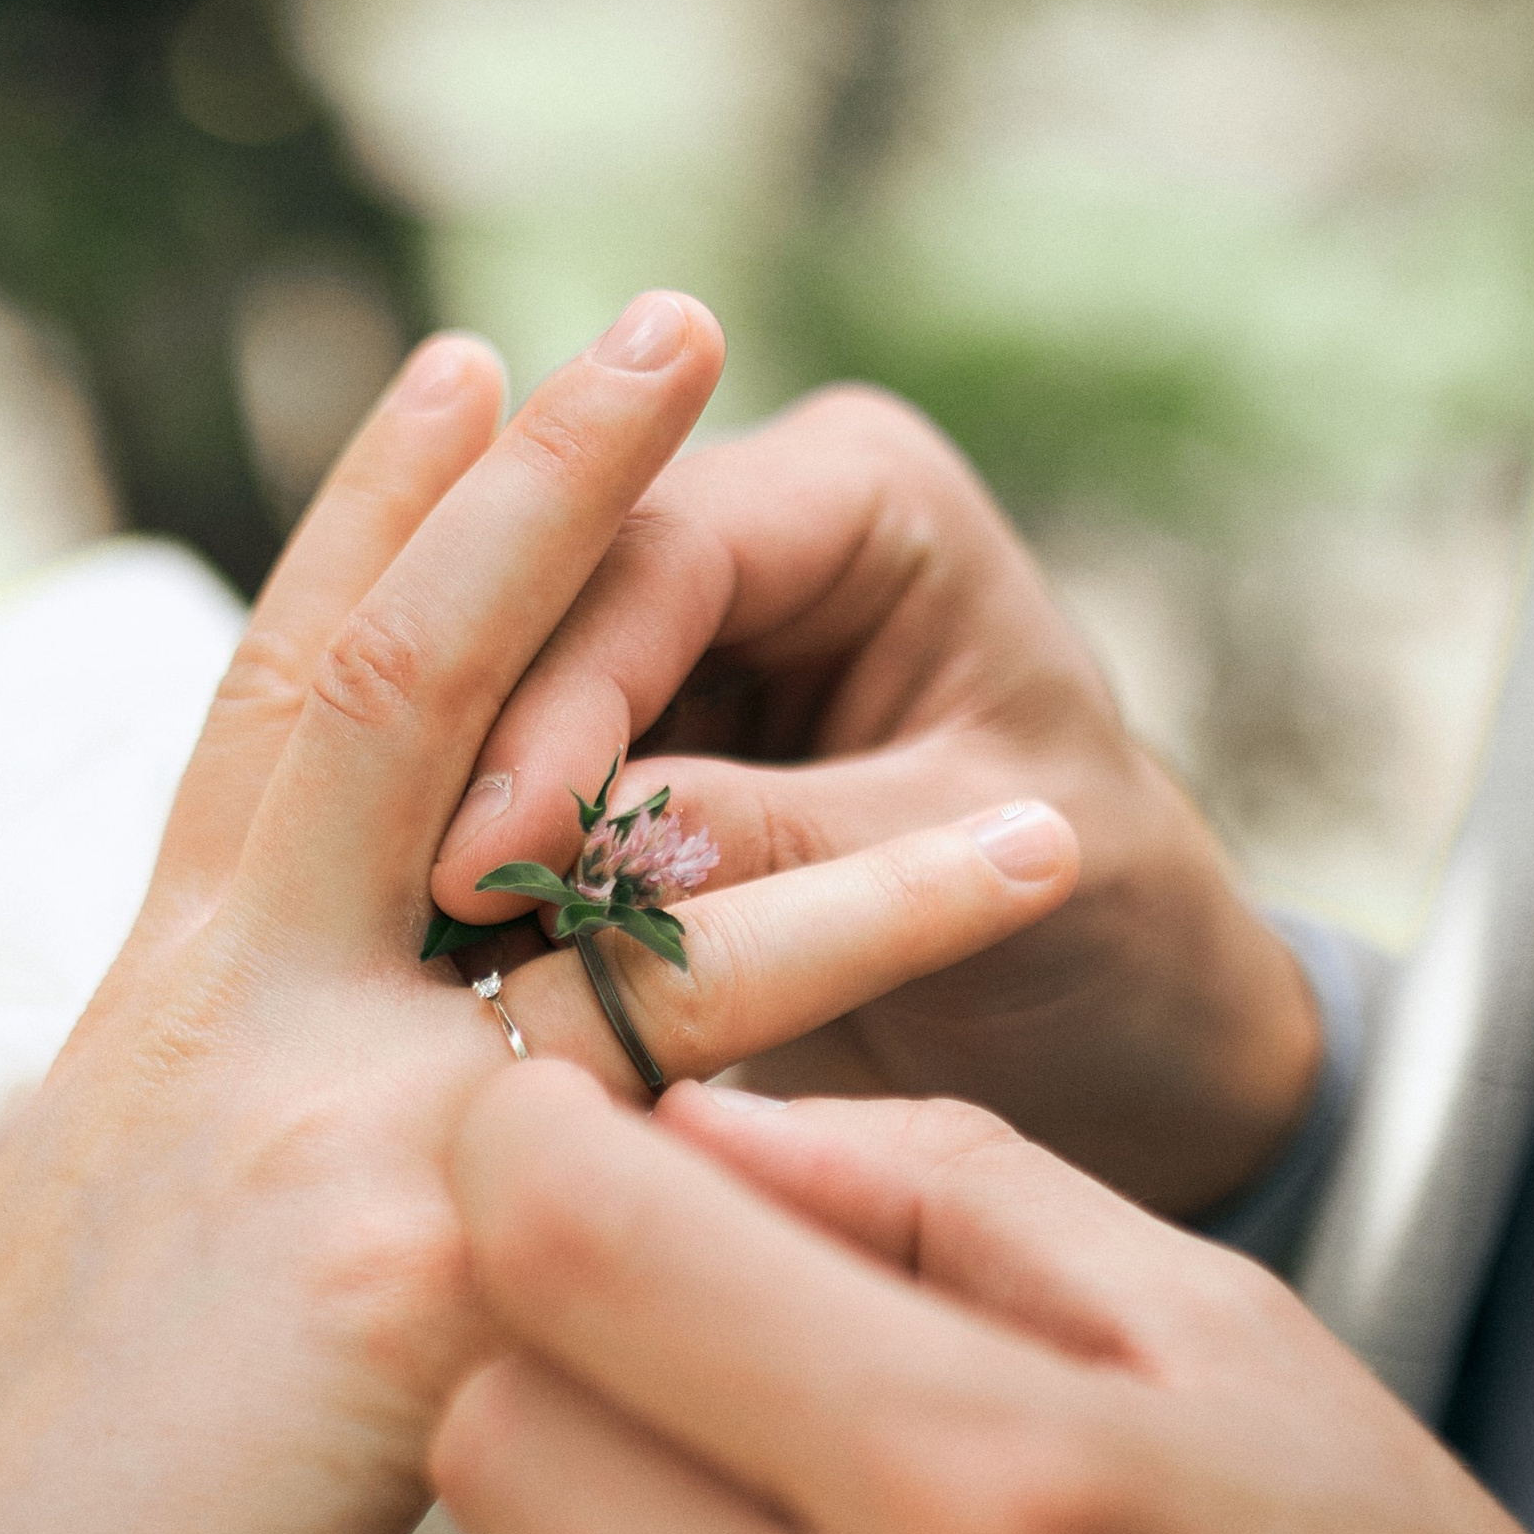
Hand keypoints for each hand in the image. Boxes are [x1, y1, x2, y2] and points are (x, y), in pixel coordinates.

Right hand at [0, 304, 1078, 1533]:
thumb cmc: (24, 1514)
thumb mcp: (146, 1261)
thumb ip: (270, 1136)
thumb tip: (410, 1107)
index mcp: (162, 1000)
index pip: (270, 707)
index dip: (364, 529)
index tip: (452, 383)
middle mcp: (230, 1006)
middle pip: (387, 679)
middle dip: (530, 486)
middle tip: (658, 319)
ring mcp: (319, 1110)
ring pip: (576, 831)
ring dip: (805, 706)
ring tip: (907, 506)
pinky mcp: (409, 1258)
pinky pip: (698, 1060)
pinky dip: (878, 945)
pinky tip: (1023, 867)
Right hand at [425, 385, 1317, 1213]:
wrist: (1131, 1037)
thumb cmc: (1114, 931)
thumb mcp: (987, 880)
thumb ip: (790, 849)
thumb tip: (582, 853)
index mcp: (863, 496)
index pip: (664, 560)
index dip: (561, 701)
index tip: (486, 849)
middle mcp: (755, 532)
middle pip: (551, 608)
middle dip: (481, 757)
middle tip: (410, 906)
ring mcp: (679, 642)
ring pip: (505, 698)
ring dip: (458, 821)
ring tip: (402, 953)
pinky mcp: (631, 751)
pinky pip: (517, 791)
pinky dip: (482, 878)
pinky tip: (425, 971)